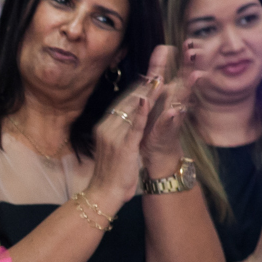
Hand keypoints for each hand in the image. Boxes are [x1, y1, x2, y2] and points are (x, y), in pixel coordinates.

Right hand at [87, 79, 149, 212]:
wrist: (103, 193)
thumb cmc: (110, 174)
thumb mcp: (112, 149)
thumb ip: (117, 134)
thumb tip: (124, 122)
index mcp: (104, 127)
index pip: (121, 103)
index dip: (136, 89)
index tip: (149, 76)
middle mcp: (106, 128)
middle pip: (126, 102)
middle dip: (143, 85)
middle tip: (157, 68)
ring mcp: (113, 136)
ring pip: (131, 110)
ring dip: (146, 94)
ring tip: (158, 77)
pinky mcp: (123, 146)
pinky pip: (133, 126)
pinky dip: (141, 113)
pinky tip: (147, 100)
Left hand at [139, 44, 200, 174]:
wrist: (156, 151)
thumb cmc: (155, 122)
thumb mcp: (156, 96)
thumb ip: (157, 76)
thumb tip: (161, 51)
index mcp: (172, 94)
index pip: (180, 72)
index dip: (185, 59)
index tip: (190, 41)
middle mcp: (175, 103)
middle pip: (185, 82)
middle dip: (190, 67)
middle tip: (195, 51)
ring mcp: (172, 117)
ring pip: (181, 100)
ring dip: (188, 88)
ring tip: (196, 75)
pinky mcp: (163, 132)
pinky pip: (167, 124)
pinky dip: (170, 118)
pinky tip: (173, 111)